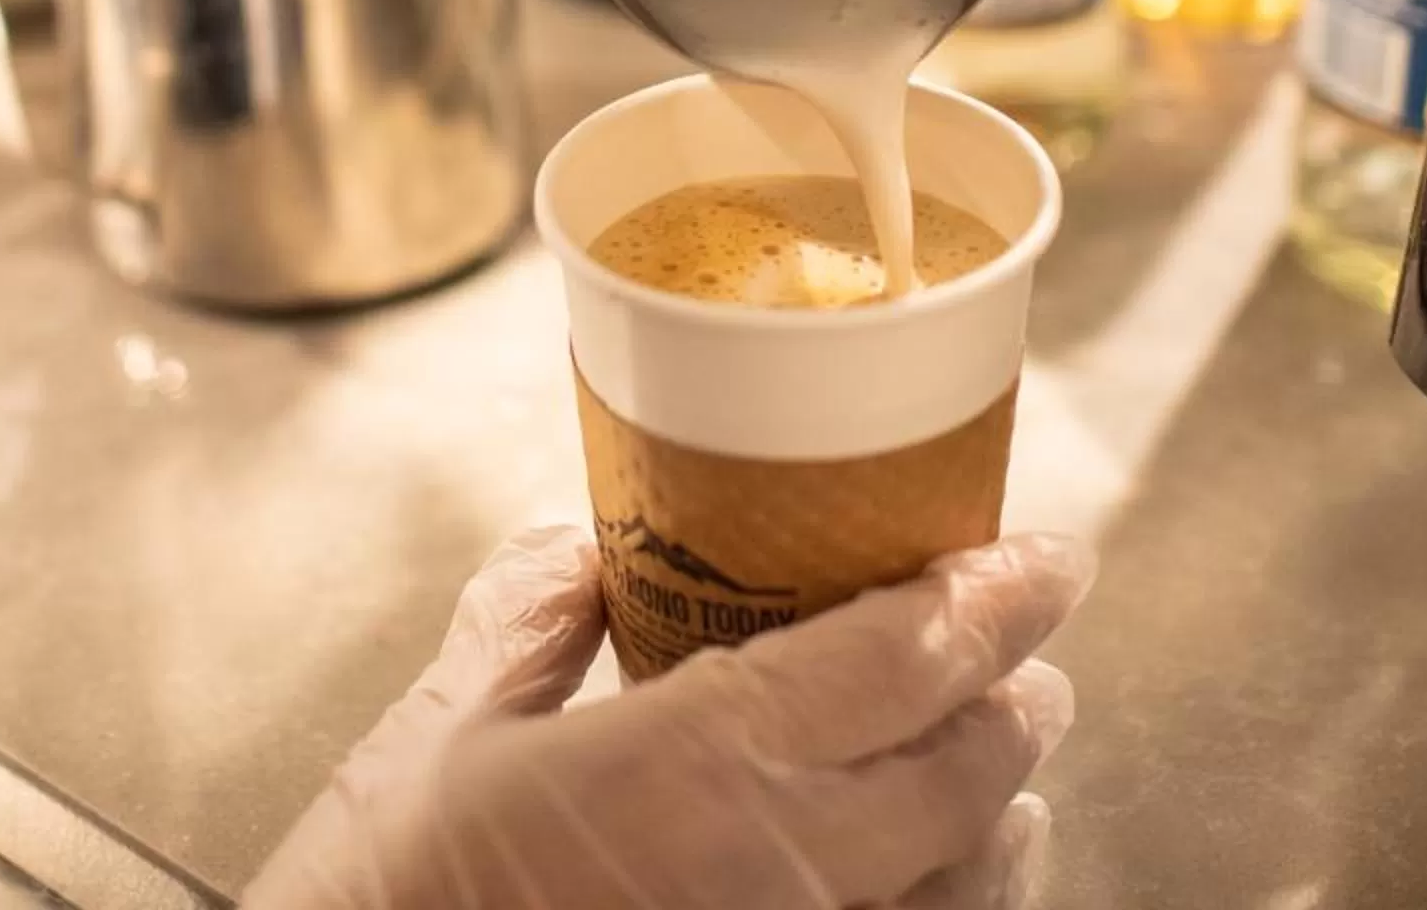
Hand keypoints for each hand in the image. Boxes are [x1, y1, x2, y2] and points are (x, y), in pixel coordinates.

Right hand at [243, 525, 1091, 909]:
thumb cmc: (381, 903)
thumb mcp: (436, 740)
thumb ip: (524, 627)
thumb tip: (572, 552)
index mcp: (704, 766)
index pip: (908, 657)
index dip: (997, 596)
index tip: (1045, 559)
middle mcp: (786, 875)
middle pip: (969, 767)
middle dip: (1011, 695)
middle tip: (1023, 647)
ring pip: (972, 884)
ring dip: (999, 809)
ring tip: (1001, 764)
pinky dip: (959, 906)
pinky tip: (946, 885)